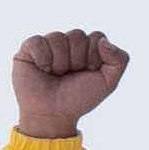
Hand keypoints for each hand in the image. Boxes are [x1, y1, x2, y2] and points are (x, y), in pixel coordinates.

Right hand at [12, 29, 128, 138]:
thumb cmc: (79, 98)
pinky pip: (38, 41)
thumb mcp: (108, 82)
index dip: (94, 57)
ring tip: (56, 75)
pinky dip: (43, 58)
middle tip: (70, 75)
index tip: (88, 72)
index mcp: (88, 48)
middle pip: (78, 35)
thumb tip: (103, 40)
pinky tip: (43, 70)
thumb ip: (119, 59)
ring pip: (58, 37)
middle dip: (77, 60)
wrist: (53, 114)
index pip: (97, 36)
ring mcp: (48, 44)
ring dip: (60, 63)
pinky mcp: (29, 49)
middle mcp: (68, 43)